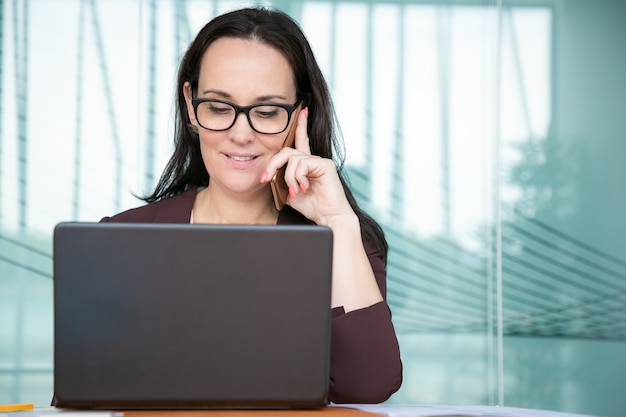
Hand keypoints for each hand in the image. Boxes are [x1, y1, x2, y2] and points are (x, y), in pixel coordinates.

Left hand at [261, 107, 353, 225]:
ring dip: (288, 177)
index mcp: (306, 165)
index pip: (301, 141)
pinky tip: (304, 188)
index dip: (301, 125)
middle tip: (266, 179)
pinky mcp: (324, 164)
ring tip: (295, 191)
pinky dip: (297, 177)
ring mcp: (320, 161)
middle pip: (287, 150)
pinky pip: (301, 164)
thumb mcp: (290, 193)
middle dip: (272, 164)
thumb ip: (282, 182)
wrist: (329, 218)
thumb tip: (271, 176)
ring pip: (292, 158)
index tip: (302, 111)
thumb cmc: (313, 208)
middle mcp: (314, 160)